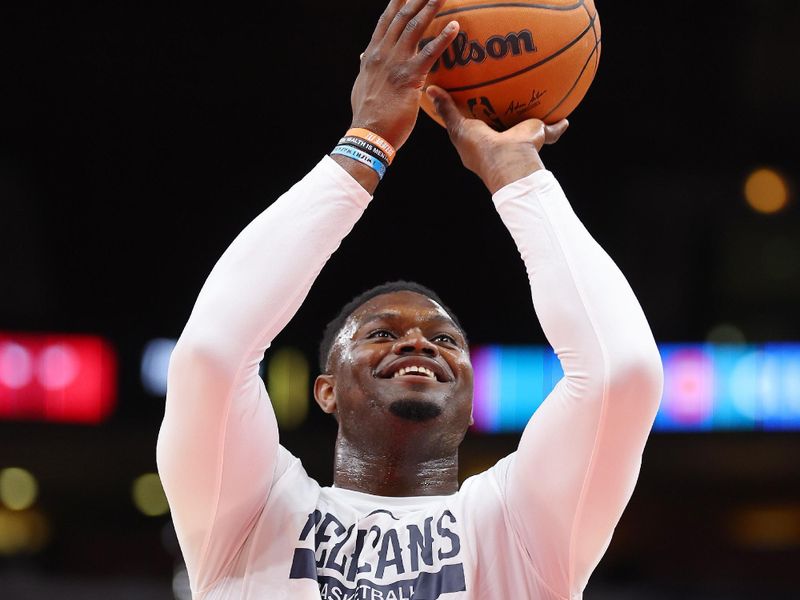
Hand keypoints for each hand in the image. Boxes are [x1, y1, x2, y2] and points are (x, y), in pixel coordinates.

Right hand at [350, 0, 459, 150]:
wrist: (368, 134)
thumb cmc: (368, 115)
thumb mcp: (362, 86)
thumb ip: (366, 68)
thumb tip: (363, 56)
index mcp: (372, 55)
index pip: (385, 21)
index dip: (396, 2)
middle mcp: (382, 53)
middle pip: (401, 16)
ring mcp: (395, 63)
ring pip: (414, 27)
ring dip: (430, 6)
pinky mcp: (409, 77)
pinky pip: (429, 53)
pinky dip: (443, 37)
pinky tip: (455, 26)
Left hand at [426, 86, 568, 193]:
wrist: (509, 161)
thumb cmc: (480, 148)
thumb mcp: (459, 127)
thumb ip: (447, 110)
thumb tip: (431, 89)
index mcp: (482, 139)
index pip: (478, 120)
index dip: (478, 107)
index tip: (477, 91)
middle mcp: (502, 140)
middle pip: (504, 120)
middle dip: (506, 107)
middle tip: (507, 86)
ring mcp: (521, 139)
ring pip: (529, 123)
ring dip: (535, 115)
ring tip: (540, 95)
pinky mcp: (538, 135)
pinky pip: (553, 129)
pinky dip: (559, 125)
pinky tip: (565, 116)